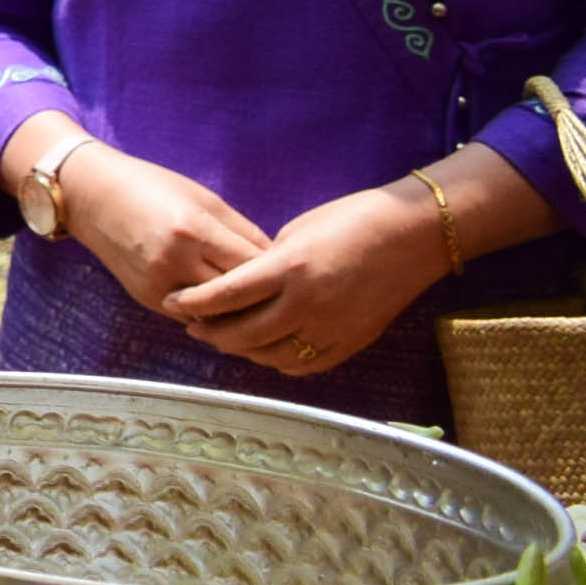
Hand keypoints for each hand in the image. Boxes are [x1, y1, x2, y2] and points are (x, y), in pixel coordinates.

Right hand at [56, 148, 275, 316]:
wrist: (90, 195)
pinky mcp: (144, 297)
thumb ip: (241, 230)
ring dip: (237, 313)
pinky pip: (189, 316)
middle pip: (236, 296)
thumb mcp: (203, 197)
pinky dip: (210, 313)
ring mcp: (157, 283)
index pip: (251, 266)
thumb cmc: (151, 186)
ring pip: (214, 315)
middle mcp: (174, 261)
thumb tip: (277, 260)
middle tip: (286, 299)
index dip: (278, 273)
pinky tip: (225, 308)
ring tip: (260, 309)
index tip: (295, 274)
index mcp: (194, 230)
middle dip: (264, 298)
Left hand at [162, 183, 449, 380]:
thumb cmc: (351, 220)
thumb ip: (266, 263)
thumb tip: (240, 286)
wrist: (413, 235)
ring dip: (243, 350)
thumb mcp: (297, 232)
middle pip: (243, 334)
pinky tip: (266, 350)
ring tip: (226, 338)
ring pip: (271, 355)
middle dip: (211, 332)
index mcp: (289, 268)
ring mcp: (332, 328)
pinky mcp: (352, 342)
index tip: (172, 302)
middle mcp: (308, 304)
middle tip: (193, 326)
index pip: (226, 295)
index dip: (193, 303)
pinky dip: (279, 360)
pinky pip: (305, 364)